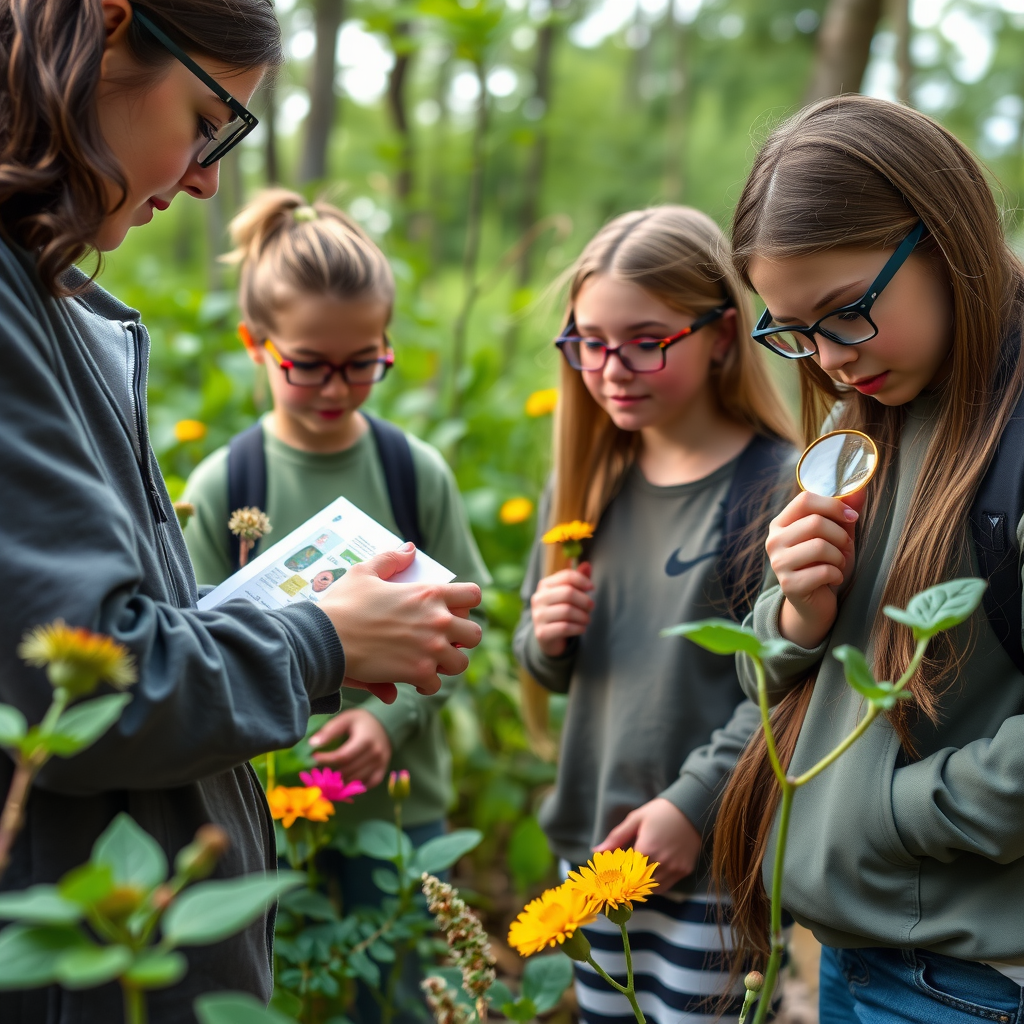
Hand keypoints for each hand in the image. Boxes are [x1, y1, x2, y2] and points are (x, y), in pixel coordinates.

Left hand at [309, 709, 391, 788]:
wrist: (384, 723)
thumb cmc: (361, 721)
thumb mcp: (345, 719)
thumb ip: (329, 731)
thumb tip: (312, 744)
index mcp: (365, 739)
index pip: (343, 756)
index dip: (326, 760)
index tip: (314, 758)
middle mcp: (375, 753)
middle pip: (349, 770)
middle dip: (333, 771)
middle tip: (322, 768)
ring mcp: (381, 763)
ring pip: (357, 779)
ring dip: (342, 779)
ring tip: (333, 773)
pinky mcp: (383, 769)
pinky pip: (368, 784)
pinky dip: (357, 785)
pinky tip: (348, 779)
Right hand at [316, 544, 482, 695]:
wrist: (323, 640)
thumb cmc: (342, 604)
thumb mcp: (364, 572)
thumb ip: (391, 559)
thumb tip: (410, 549)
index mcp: (429, 593)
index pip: (473, 595)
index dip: (465, 604)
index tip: (453, 611)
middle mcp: (438, 621)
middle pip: (475, 634)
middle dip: (461, 639)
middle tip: (443, 642)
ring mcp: (431, 649)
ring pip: (460, 663)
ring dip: (447, 664)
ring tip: (429, 662)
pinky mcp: (418, 673)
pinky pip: (435, 684)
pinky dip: (426, 685)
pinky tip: (413, 680)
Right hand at [530, 562, 593, 656]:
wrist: (548, 637)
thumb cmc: (562, 611)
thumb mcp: (569, 594)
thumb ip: (577, 580)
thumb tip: (587, 565)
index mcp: (544, 585)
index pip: (566, 576)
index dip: (582, 580)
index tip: (592, 588)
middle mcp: (538, 598)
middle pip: (568, 593)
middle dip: (585, 600)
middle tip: (591, 607)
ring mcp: (538, 616)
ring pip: (567, 611)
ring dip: (583, 616)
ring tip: (587, 619)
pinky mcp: (541, 633)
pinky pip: (565, 627)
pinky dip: (578, 628)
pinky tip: (582, 628)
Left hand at [594, 798, 700, 891]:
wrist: (690, 809)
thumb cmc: (659, 812)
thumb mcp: (635, 819)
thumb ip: (616, 837)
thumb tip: (596, 851)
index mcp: (645, 850)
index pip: (625, 873)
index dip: (618, 875)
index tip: (613, 874)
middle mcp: (661, 862)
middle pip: (639, 883)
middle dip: (630, 882)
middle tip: (623, 876)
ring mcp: (675, 868)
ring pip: (654, 888)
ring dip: (643, 885)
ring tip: (637, 875)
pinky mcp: (685, 870)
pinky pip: (667, 886)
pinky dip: (657, 884)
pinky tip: (651, 873)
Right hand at [766, 489, 864, 649]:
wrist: (814, 602)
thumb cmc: (824, 563)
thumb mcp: (836, 534)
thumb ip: (844, 511)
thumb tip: (860, 488)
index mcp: (781, 523)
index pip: (805, 500)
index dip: (833, 505)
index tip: (851, 517)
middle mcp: (774, 540)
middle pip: (815, 522)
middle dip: (840, 535)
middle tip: (845, 547)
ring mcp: (778, 563)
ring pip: (820, 546)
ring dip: (839, 556)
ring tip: (838, 563)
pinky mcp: (788, 584)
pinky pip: (824, 571)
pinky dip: (837, 575)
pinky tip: (833, 579)